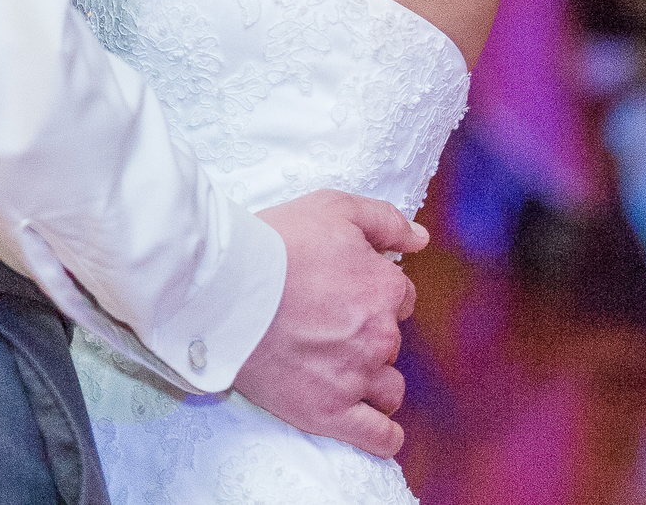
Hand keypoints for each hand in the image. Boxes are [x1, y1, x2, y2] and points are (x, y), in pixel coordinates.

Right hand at [232, 190, 426, 458]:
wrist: (225, 287)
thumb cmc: (276, 243)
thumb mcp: (334, 208)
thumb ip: (385, 222)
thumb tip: (421, 238)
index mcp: (385, 288)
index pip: (401, 297)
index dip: (373, 293)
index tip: (342, 293)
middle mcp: (380, 335)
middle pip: (391, 340)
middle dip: (366, 334)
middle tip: (324, 324)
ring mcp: (357, 377)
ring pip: (388, 388)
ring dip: (371, 380)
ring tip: (335, 368)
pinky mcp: (331, 412)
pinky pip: (379, 437)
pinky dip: (382, 435)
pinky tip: (370, 423)